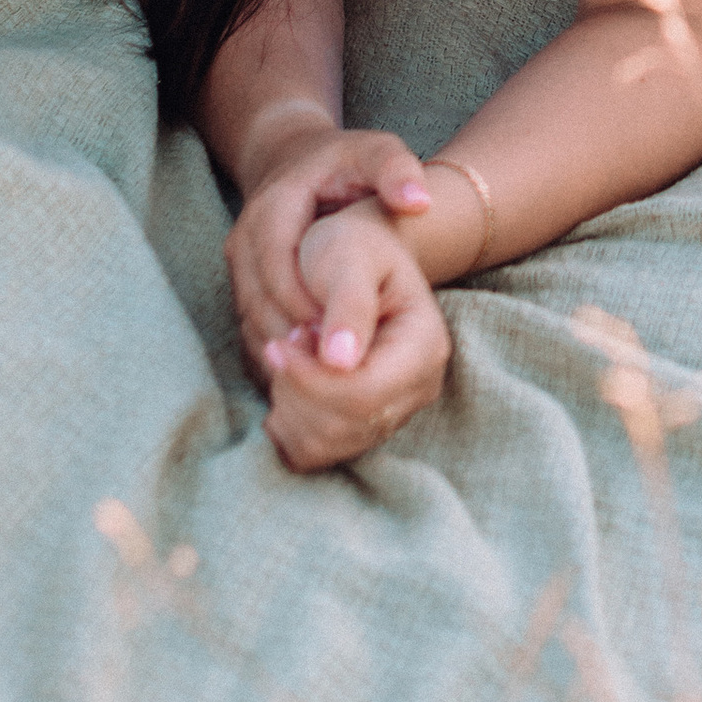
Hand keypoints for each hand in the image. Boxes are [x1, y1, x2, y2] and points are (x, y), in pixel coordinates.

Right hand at [224, 118, 429, 374]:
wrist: (296, 161)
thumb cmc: (343, 162)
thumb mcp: (374, 152)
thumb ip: (396, 171)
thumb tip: (420, 203)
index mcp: (273, 208)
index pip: (279, 267)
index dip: (307, 305)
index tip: (345, 338)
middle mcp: (244, 241)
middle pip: (260, 304)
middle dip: (298, 341)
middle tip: (344, 372)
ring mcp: (237, 269)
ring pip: (252, 325)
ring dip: (287, 357)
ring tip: (333, 383)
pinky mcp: (242, 292)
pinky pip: (251, 334)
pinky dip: (280, 360)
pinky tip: (316, 381)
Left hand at [264, 205, 451, 471]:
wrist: (356, 258)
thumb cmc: (352, 247)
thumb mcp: (349, 256)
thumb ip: (348, 303)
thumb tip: (340, 361)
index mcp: (425, 348)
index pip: (363, 394)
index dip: (310, 378)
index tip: (276, 343)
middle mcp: (417, 391)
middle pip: (344, 426)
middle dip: (297, 388)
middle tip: (284, 341)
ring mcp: (390, 415)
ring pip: (325, 445)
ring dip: (289, 404)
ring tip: (291, 355)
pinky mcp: (360, 429)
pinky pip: (313, 453)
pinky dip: (288, 425)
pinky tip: (287, 381)